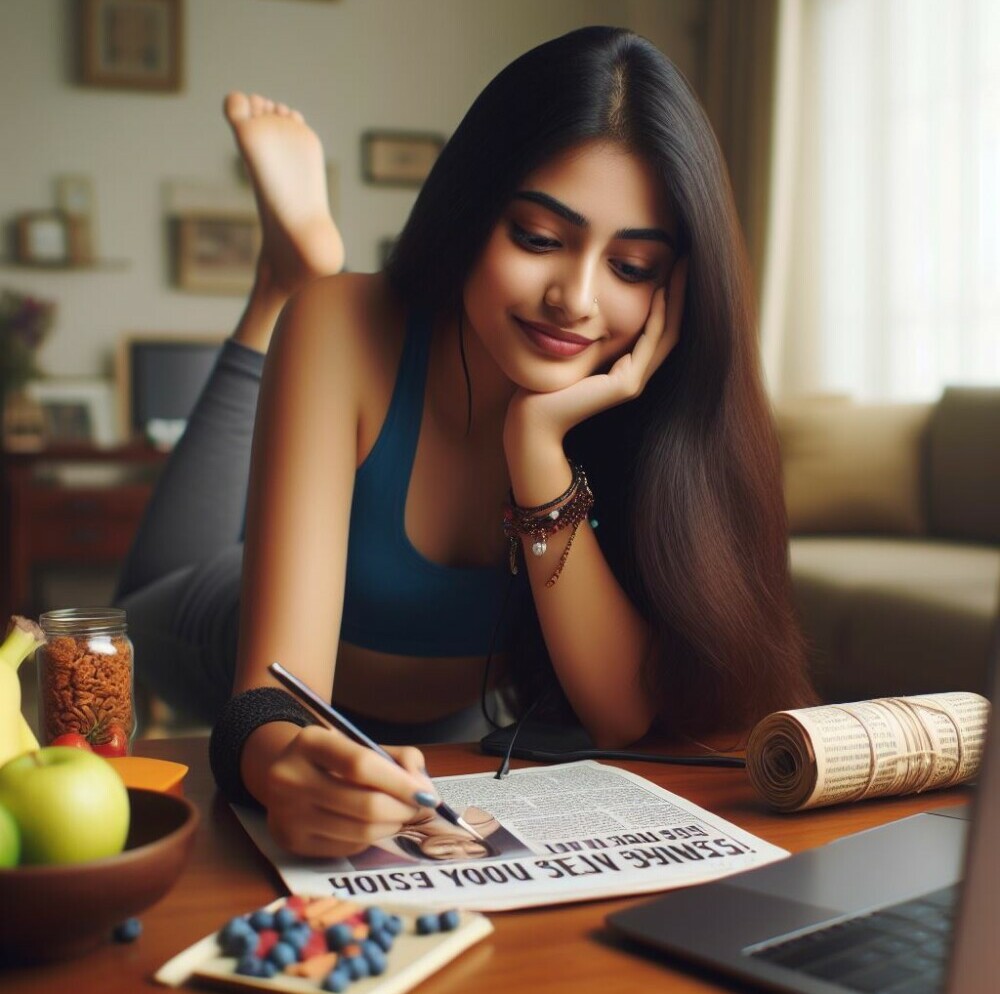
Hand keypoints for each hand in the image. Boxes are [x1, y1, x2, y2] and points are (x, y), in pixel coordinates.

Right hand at [263, 725, 437, 857]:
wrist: (282, 776)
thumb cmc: (332, 759)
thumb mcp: (361, 744)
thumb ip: (399, 758)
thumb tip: (423, 788)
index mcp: (309, 742)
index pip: (361, 765)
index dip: (399, 782)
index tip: (426, 793)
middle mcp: (290, 777)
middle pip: (364, 805)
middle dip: (402, 809)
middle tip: (418, 807)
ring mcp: (287, 814)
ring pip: (360, 831)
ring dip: (391, 826)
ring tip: (398, 815)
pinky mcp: (291, 842)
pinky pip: (347, 848)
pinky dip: (369, 839)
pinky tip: (370, 825)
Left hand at [505, 257, 687, 452]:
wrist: (534, 418)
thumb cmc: (543, 383)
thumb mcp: (570, 345)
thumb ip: (586, 329)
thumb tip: (588, 298)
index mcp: (626, 366)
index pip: (658, 326)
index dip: (670, 295)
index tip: (673, 260)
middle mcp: (635, 374)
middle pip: (671, 327)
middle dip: (681, 292)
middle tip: (689, 257)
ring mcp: (634, 382)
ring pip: (667, 334)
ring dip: (676, 300)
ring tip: (682, 268)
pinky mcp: (627, 386)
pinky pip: (648, 345)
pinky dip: (656, 319)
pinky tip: (659, 293)